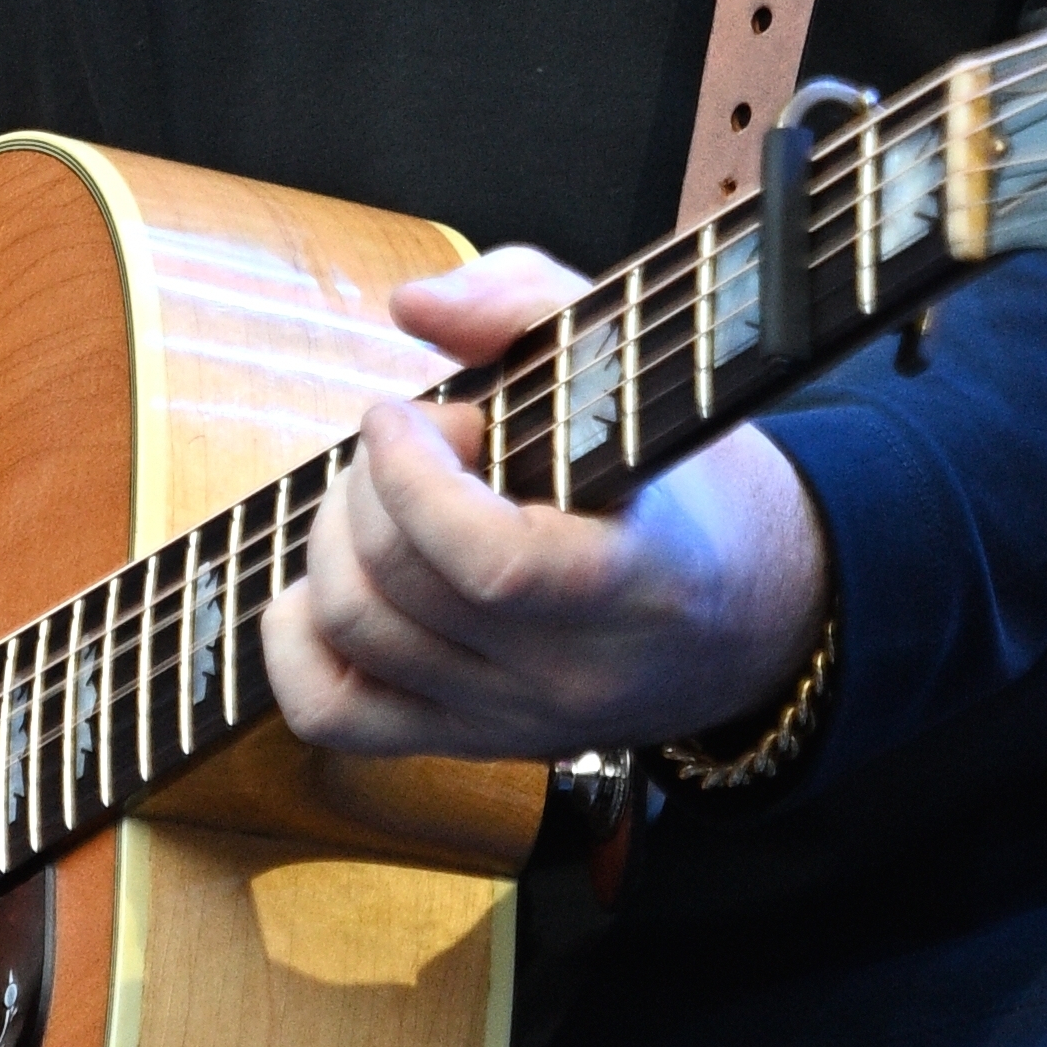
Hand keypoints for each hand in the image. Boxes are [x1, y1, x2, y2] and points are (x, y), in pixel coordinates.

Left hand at [263, 250, 832, 764]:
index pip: (493, 564)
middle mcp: (571, 670)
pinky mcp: (469, 741)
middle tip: (417, 438)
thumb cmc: (687, 479)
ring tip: (384, 493)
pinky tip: (330, 575)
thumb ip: (529, 305)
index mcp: (638, 581)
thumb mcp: (641, 367)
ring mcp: (513, 717)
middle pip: (402, 587)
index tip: (402, 413)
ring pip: (359, 639)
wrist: (750, 618)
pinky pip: (336, 714)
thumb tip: (411, 305)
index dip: (412, 480)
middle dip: (370, 484)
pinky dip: (296, 639)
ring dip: (334, 539)